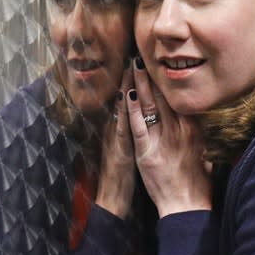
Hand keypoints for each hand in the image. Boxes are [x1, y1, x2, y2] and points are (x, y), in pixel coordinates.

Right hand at [94, 66, 135, 218]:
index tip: (140, 65)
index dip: (134, 84)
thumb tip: (142, 123)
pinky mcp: (119, 150)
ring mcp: (116, 139)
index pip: (129, 102)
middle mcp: (117, 130)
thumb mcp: (130, 152)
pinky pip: (122, 127)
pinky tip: (126, 98)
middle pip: (125, 100)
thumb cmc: (123, 177)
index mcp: (122, 130)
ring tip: (129, 68)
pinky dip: (124, 112)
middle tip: (135, 56)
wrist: (113, 198)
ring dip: (125, 88)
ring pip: (122, 109)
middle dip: (131, 79)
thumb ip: (135, 136)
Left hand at [127, 58, 211, 217]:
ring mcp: (163, 140)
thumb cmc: (197, 183)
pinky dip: (132, 109)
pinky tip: (126, 94)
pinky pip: (138, 125)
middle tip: (143, 56)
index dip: (169, 81)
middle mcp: (179, 130)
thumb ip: (202, 137)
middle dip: (153, 75)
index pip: (179, 98)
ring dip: (140, 84)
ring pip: (150, 105)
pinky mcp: (147, 151)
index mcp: (193, 130)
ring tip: (134, 65)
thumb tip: (202, 123)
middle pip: (163, 96)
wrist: (186, 205)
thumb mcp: (205, 154)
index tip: (162, 66)